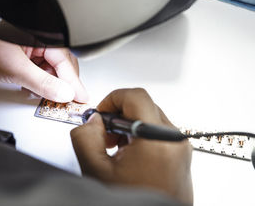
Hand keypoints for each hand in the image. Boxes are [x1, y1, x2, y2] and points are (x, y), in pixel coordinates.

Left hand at [0, 22, 87, 102]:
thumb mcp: (14, 69)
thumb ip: (43, 83)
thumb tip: (63, 92)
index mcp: (34, 29)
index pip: (62, 56)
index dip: (73, 79)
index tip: (80, 95)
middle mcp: (30, 35)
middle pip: (56, 61)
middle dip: (62, 81)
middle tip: (69, 99)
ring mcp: (21, 45)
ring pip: (45, 66)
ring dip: (49, 83)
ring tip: (52, 97)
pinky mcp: (13, 55)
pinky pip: (33, 69)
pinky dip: (36, 81)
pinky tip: (36, 90)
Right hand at [70, 89, 192, 203]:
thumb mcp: (96, 171)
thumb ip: (86, 138)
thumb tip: (91, 121)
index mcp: (156, 140)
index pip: (135, 96)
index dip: (112, 99)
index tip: (101, 113)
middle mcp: (174, 141)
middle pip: (143, 105)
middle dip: (119, 115)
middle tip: (105, 134)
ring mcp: (180, 148)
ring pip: (151, 117)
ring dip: (129, 126)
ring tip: (116, 149)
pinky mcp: (181, 155)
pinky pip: (159, 132)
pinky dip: (140, 136)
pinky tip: (128, 156)